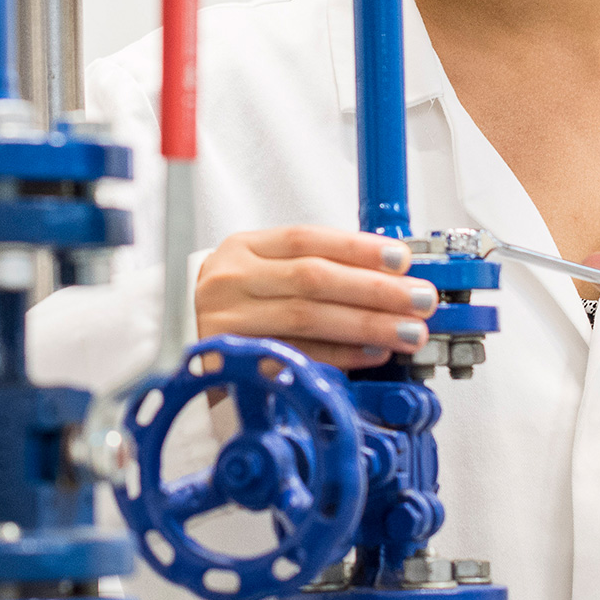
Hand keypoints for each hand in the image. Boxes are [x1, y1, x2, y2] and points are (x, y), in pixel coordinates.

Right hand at [194, 226, 437, 369]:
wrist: (179, 344)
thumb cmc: (236, 305)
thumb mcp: (262, 273)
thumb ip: (312, 268)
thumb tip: (388, 275)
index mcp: (242, 248)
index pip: (305, 239)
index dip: (357, 248)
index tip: (402, 259)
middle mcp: (230, 280)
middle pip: (312, 278)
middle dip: (375, 289)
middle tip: (420, 299)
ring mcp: (227, 320)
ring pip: (307, 317)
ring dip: (366, 324)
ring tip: (408, 330)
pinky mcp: (234, 360)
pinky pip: (296, 356)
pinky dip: (340, 356)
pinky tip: (373, 354)